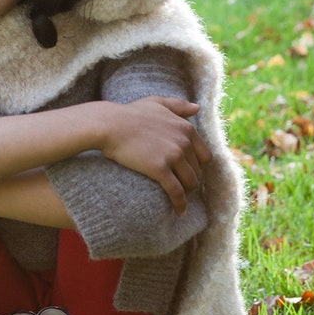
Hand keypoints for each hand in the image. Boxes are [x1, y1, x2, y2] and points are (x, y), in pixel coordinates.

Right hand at [100, 97, 211, 215]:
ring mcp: (173, 155)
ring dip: (187, 193)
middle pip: (197, 170)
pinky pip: (177, 192)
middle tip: (181, 189)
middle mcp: (184, 142)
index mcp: (186, 128)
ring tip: (179, 199)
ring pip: (190, 182)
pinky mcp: (160, 169)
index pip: (204, 155)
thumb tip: (196, 108)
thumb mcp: (156, 103)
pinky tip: (179, 211)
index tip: (188, 173)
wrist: (109, 125)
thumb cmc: (130, 114)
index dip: (197, 167)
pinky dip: (180, 204)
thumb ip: (178, 105)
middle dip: (191, 181)